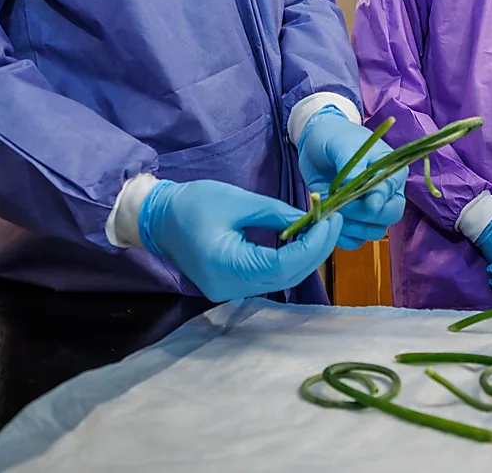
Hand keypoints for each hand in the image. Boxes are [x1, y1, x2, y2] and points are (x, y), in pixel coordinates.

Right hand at [138, 178, 342, 301]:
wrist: (157, 217)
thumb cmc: (193, 203)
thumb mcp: (239, 201)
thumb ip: (277, 214)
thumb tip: (311, 220)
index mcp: (227, 267)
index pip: (283, 266)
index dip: (313, 246)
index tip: (332, 221)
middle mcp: (230, 288)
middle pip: (287, 277)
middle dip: (316, 250)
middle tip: (334, 221)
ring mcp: (230, 290)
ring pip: (281, 279)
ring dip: (306, 255)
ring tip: (323, 227)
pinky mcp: (232, 284)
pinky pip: (269, 276)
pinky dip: (290, 259)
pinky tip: (303, 239)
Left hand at [298, 108, 405, 249]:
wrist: (317, 143)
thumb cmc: (335, 139)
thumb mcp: (343, 145)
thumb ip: (352, 166)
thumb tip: (356, 187)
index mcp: (392, 171)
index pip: (393, 193)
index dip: (378, 201)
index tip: (366, 202)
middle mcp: (387, 193)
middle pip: (390, 216)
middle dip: (365, 215)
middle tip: (342, 204)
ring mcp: (371, 208)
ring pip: (375, 231)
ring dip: (353, 227)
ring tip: (333, 210)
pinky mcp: (354, 220)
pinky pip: (356, 240)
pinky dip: (344, 237)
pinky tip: (331, 222)